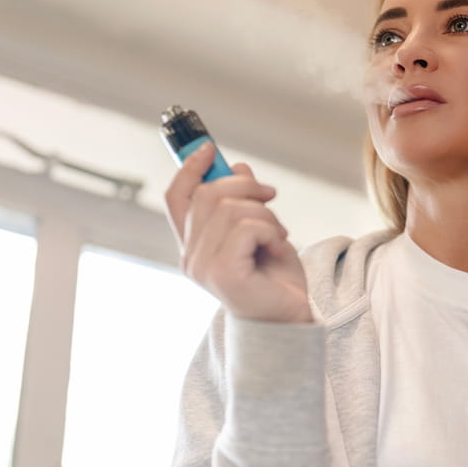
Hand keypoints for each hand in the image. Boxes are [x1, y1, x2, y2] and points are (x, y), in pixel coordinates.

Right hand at [164, 142, 310, 322]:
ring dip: (266, 214)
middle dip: (246, 186)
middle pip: (208, 194)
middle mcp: (190, 256)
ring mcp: (202, 266)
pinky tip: (277, 247)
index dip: (189, 168)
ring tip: (277, 235)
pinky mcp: (222, 273)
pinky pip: (247, 228)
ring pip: (232, 208)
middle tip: (271, 196)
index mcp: (193, 245)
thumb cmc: (275, 278)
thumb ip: (244, 202)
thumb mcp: (262, 229)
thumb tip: (238, 166)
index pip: (176, 198)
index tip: (210, 148)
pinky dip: (270, 231)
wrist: (291, 318)